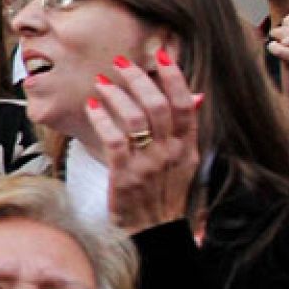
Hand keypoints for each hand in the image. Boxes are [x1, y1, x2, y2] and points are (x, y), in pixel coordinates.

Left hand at [88, 51, 200, 232]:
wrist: (153, 234)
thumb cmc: (164, 194)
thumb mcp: (184, 163)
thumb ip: (186, 130)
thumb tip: (196, 96)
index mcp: (187, 148)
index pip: (185, 105)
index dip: (174, 77)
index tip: (160, 55)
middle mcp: (171, 154)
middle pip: (157, 106)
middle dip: (138, 79)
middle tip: (121, 63)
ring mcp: (148, 166)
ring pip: (135, 119)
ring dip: (116, 95)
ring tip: (102, 84)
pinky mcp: (125, 177)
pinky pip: (113, 141)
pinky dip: (102, 119)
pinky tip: (92, 108)